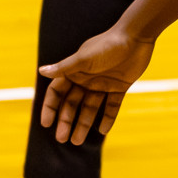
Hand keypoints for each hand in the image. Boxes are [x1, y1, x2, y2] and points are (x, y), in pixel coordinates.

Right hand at [39, 29, 154, 144]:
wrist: (136, 37)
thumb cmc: (107, 45)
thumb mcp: (84, 58)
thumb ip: (64, 68)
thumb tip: (41, 71)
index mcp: (74, 71)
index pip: (57, 92)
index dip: (50, 107)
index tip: (46, 124)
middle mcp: (86, 79)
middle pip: (72, 104)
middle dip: (66, 121)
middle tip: (62, 138)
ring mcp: (103, 84)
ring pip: (90, 108)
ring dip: (83, 124)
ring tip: (77, 141)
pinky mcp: (119, 87)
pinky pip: (111, 106)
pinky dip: (107, 118)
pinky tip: (102, 131)